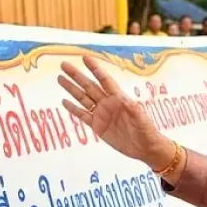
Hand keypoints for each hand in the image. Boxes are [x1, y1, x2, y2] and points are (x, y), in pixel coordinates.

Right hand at [58, 56, 172, 168]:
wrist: (145, 148)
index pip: (104, 80)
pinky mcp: (97, 126)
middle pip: (89, 86)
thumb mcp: (142, 121)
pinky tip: (64, 102)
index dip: (95, 69)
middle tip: (63, 65)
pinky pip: (83, 115)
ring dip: (72, 89)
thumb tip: (128, 101)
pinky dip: (73, 109)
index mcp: (119, 98)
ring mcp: (102, 114)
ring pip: (83, 98)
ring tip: (60, 79)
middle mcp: (108, 103)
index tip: (84, 58)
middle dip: (77, 75)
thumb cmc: (147, 132)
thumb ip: (134, 111)